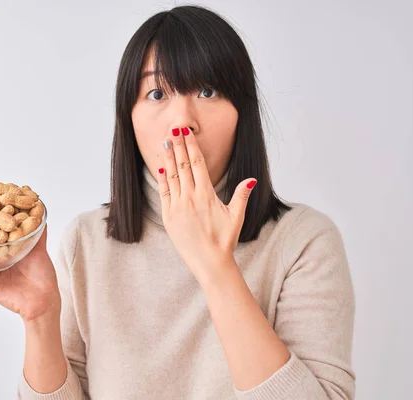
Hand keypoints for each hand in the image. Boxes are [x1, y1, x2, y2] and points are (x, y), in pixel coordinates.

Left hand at [157, 127, 256, 283]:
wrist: (209, 262)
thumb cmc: (224, 240)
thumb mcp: (236, 216)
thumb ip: (241, 195)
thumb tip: (252, 179)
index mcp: (207, 195)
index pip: (197, 163)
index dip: (191, 145)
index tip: (186, 132)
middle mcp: (190, 197)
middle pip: (183, 165)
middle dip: (178, 145)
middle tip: (173, 129)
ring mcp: (177, 206)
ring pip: (172, 176)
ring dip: (168, 158)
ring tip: (165, 142)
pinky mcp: (168, 217)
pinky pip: (164, 193)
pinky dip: (162, 179)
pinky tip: (161, 167)